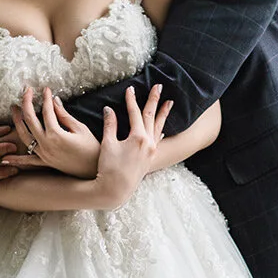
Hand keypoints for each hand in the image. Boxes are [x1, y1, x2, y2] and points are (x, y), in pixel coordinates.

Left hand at [11, 88, 102, 177]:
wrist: (94, 171)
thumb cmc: (91, 149)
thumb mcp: (80, 129)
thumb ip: (64, 115)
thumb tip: (54, 101)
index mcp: (56, 134)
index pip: (46, 111)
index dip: (45, 98)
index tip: (46, 89)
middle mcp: (46, 144)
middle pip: (30, 119)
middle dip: (26, 103)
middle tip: (26, 91)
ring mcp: (43, 154)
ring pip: (24, 136)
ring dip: (17, 121)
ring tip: (14, 109)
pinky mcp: (45, 162)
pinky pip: (28, 160)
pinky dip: (16, 159)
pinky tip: (5, 158)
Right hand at [90, 84, 171, 206]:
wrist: (115, 190)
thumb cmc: (108, 168)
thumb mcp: (108, 144)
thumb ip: (110, 125)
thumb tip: (109, 109)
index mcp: (138, 138)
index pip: (135, 114)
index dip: (131, 100)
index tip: (130, 89)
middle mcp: (149, 143)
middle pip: (152, 116)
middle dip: (154, 100)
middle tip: (159, 86)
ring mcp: (151, 151)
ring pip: (158, 127)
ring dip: (163, 114)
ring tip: (169, 102)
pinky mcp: (150, 158)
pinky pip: (158, 139)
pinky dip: (160, 130)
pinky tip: (162, 128)